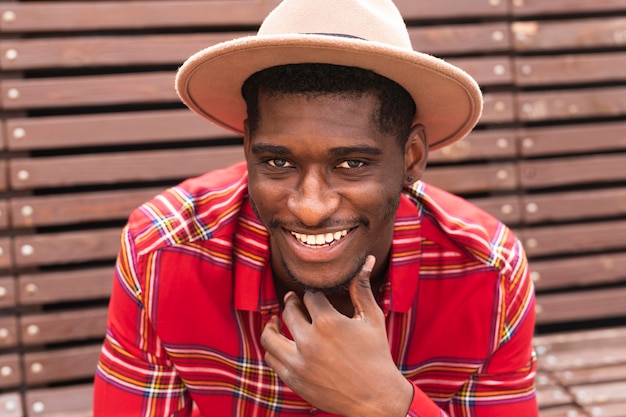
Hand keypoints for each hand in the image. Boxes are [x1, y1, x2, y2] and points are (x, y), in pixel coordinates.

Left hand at [261, 255, 412, 416]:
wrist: (377, 397)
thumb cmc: (377, 354)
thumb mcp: (372, 318)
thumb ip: (362, 288)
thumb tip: (366, 260)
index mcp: (328, 322)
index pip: (308, 296)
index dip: (311, 293)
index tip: (313, 294)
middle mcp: (309, 341)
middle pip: (288, 311)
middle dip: (291, 302)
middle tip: (292, 300)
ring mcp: (299, 362)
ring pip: (270, 335)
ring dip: (272, 324)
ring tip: (276, 319)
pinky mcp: (294, 380)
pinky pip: (272, 358)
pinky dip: (274, 348)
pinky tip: (281, 342)